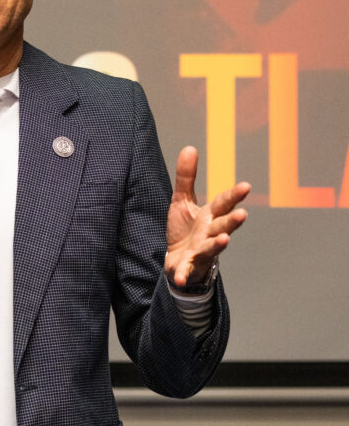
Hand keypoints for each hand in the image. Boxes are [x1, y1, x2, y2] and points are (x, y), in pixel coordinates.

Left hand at [164, 146, 249, 287]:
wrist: (178, 261)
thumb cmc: (184, 230)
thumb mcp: (182, 201)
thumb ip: (186, 178)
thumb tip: (189, 148)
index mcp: (210, 216)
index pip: (223, 203)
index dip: (234, 195)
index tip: (246, 186)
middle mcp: (209, 233)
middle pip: (223, 225)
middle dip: (232, 221)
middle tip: (243, 214)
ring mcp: (201, 251)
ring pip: (211, 247)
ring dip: (218, 244)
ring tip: (224, 240)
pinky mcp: (188, 265)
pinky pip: (187, 270)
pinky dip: (184, 273)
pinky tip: (181, 278)